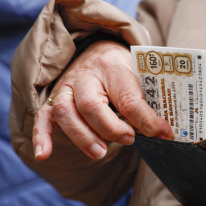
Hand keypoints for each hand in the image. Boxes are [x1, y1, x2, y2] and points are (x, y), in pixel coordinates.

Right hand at [33, 41, 173, 159]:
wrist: (99, 50)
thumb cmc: (124, 69)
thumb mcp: (140, 76)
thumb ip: (148, 101)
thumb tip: (164, 133)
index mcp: (113, 66)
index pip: (128, 97)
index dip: (146, 120)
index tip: (164, 134)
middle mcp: (86, 75)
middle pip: (91, 105)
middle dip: (111, 128)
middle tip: (129, 139)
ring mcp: (67, 87)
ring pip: (66, 112)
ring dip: (83, 137)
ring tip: (101, 153)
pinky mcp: (54, 99)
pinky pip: (43, 117)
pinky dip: (42, 137)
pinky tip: (44, 155)